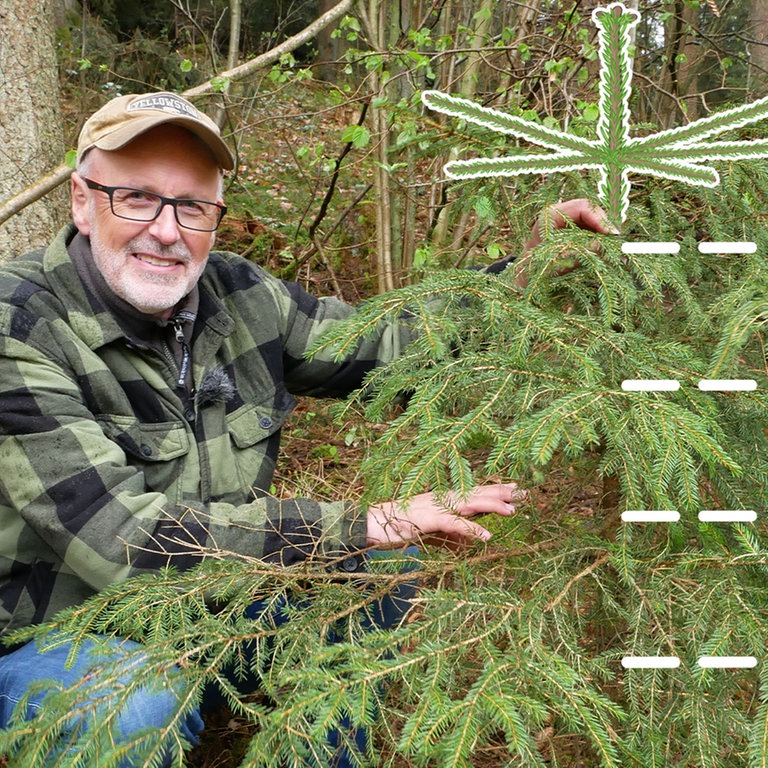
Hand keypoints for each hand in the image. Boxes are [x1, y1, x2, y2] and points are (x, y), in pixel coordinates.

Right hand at [366, 482, 526, 548]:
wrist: (368, 524)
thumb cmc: (395, 527)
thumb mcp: (428, 532)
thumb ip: (450, 535)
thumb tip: (469, 541)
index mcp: (440, 500)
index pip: (471, 492)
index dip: (492, 490)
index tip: (512, 488)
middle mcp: (440, 499)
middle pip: (475, 493)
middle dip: (499, 493)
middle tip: (523, 492)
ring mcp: (434, 507)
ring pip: (469, 504)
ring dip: (491, 506)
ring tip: (512, 509)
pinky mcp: (427, 520)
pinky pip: (454, 523)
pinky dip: (471, 528)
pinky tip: (487, 535)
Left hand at [515, 198, 616, 287]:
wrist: (527, 273)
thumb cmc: (539, 267)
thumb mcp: (562, 260)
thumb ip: (583, 250)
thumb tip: (604, 242)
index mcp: (551, 215)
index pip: (582, 207)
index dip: (599, 218)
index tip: (611, 233)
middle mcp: (558, 212)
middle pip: (588, 208)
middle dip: (603, 222)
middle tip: (615, 238)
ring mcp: (564, 217)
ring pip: (590, 216)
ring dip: (601, 228)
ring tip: (610, 242)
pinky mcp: (569, 226)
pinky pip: (588, 224)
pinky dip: (596, 232)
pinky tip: (602, 243)